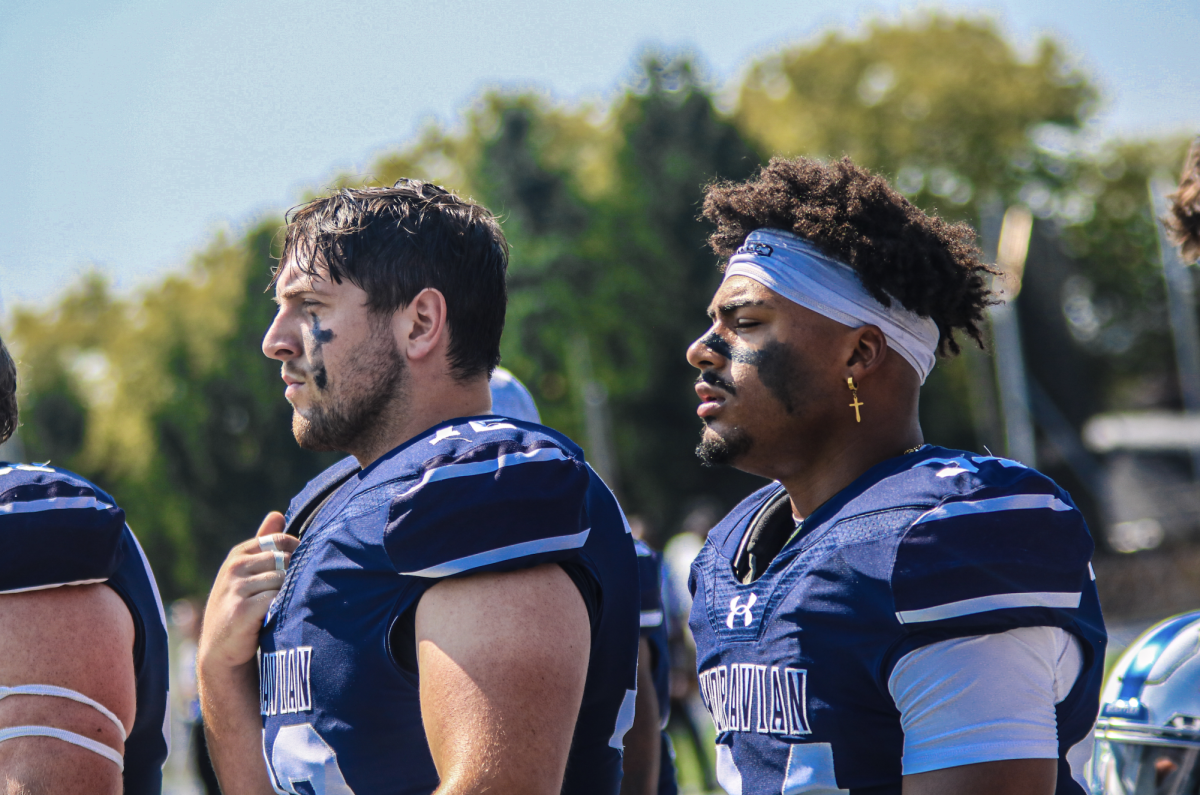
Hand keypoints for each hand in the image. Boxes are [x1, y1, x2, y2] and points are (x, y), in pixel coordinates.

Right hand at [198, 512, 296, 672]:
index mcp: (239, 554)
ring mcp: (236, 587)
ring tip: (289, 605)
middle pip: (285, 560)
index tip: (303, 568)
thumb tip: (277, 513)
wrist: (220, 648)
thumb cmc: (240, 606)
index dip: (298, 552)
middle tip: (298, 592)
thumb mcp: (247, 571)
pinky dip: (283, 607)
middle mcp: (235, 567)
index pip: (280, 540)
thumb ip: (263, 543)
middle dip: (296, 575)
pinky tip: (281, 616)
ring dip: (290, 594)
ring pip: (282, 580)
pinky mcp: (241, 609)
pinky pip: (276, 599)